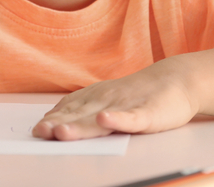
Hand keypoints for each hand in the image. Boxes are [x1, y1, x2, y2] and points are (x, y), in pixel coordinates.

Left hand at [32, 59, 196, 140]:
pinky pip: (131, 117)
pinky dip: (118, 119)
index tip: (36, 129)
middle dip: (58, 124)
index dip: (52, 119)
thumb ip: (83, 110)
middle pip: (80, 115)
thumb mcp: (107, 99)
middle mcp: (107, 100)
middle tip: (40, 132)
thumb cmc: (138, 95)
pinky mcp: (148, 113)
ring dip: (80, 126)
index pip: (70, 110)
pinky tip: (106, 119)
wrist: (176, 80)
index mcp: (96, 98)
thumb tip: (53, 120)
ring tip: (61, 132)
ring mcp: (126, 106)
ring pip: (100, 118)